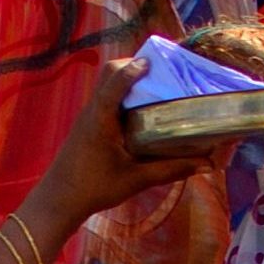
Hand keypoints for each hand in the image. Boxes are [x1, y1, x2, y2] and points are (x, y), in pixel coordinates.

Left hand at [26, 57, 214, 228]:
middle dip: (133, 65)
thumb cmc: (93, 189)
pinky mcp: (88, 125)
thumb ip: (170, 170)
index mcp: (101, 118)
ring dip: (129, 79)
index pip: (115, 81)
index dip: (134, 67)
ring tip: (157, 87)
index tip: (155, 61)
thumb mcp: (136, 180)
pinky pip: (106, 97)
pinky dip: (124, 93)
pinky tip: (142, 110)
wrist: (57, 202)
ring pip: (107, 84)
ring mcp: (88, 117)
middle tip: (160, 72)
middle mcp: (92, 111)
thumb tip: (206, 164)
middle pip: (109, 73)